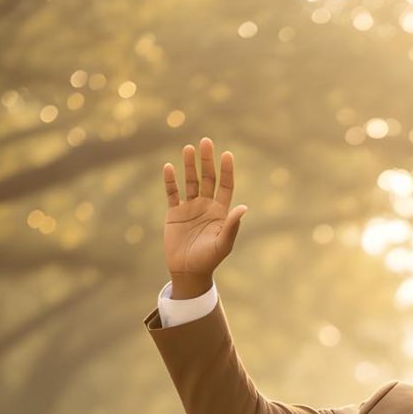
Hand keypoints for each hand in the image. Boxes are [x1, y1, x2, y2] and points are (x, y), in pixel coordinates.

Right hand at [162, 136, 246, 294]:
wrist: (188, 272)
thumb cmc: (209, 260)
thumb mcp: (222, 244)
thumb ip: (232, 225)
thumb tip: (243, 207)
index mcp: (220, 211)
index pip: (225, 185)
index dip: (226, 170)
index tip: (227, 154)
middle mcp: (206, 206)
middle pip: (207, 178)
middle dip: (207, 161)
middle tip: (205, 142)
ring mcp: (190, 208)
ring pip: (190, 182)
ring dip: (189, 166)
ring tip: (188, 148)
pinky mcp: (174, 214)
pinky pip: (172, 193)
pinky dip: (170, 181)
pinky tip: (168, 167)